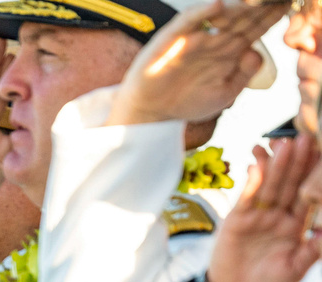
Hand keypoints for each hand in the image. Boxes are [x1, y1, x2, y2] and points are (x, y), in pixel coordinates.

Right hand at [106, 0, 285, 126]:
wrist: (151, 113)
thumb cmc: (185, 103)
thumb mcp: (224, 93)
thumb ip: (244, 74)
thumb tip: (257, 51)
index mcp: (227, 52)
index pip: (253, 29)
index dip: (270, 18)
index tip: (287, 6)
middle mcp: (213, 40)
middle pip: (241, 18)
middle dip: (259, 7)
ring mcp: (194, 37)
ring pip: (220, 16)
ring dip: (238, 6)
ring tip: (256, 0)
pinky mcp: (172, 39)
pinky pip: (188, 22)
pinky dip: (202, 13)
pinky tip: (218, 6)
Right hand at [206, 135, 320, 281]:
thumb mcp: (296, 268)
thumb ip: (313, 249)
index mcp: (296, 224)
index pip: (308, 195)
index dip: (314, 175)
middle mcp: (277, 215)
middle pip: (289, 184)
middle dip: (297, 162)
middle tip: (305, 138)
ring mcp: (257, 216)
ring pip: (269, 187)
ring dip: (275, 166)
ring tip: (282, 144)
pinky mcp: (237, 220)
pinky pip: (245, 198)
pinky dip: (251, 183)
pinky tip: (255, 166)